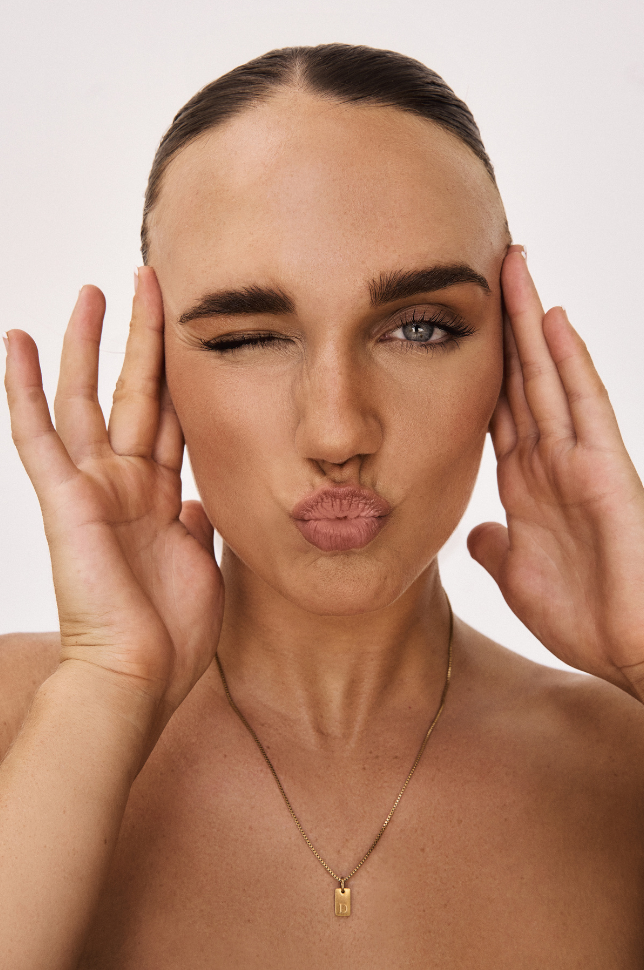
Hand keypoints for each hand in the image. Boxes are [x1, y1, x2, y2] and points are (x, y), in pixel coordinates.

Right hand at [4, 268, 223, 716]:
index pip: (171, 418)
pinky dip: (21, 386)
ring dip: (90, 345)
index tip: (190, 329)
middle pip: (135, 393)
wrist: (139, 674)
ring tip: (93, 292)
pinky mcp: (63, 496)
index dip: (180, 374)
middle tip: (148, 283)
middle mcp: (125, 483)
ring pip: (87, 398)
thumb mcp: (202, 565)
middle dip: (143, 339)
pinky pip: (36, 433)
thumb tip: (196, 499)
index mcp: (161, 497)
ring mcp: (92, 486)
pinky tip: (14, 340)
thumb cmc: (172, 633)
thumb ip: (197, 522)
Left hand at [468, 246, 643, 696]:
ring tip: (516, 268)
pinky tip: (555, 320)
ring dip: (533, 323)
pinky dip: (570, 362)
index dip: (479, 368)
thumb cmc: (585, 618)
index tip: (458, 328)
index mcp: (526, 484)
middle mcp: (551, 462)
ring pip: (549, 376)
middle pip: (520, 379)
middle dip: (505, 326)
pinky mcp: (607, 468)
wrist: (633, 652)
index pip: (496, 410)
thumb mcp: (518, 577)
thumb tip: (476, 531)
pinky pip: (586, 403)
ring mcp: (580, 460)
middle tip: (489, 268)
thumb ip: (497, 547)